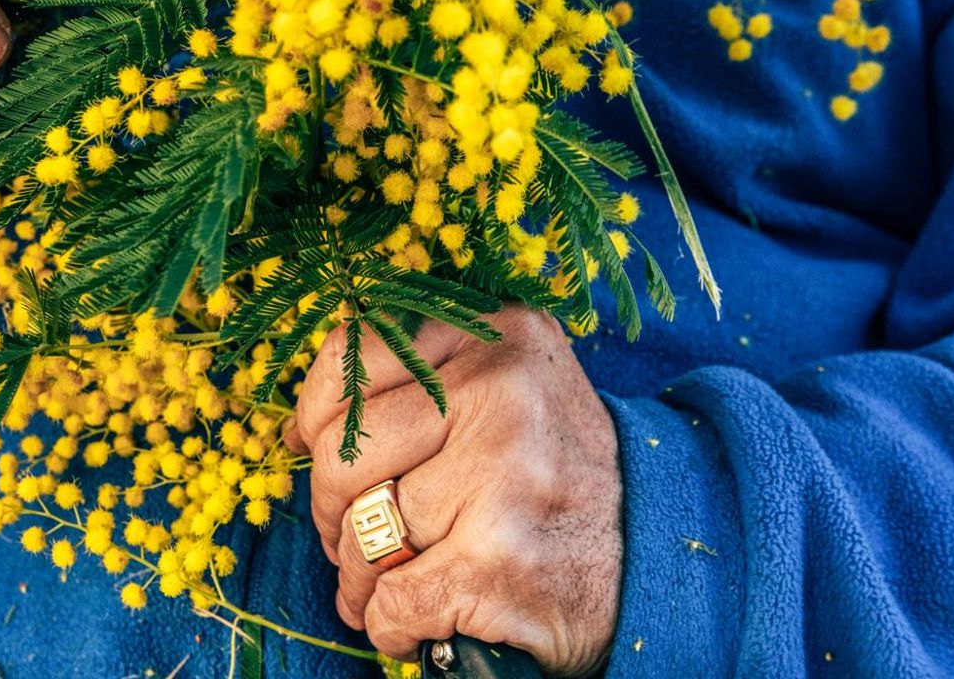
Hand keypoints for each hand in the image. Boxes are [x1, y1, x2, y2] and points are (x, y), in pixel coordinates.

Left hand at [289, 306, 623, 677]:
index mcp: (494, 331)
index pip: (349, 363)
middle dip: (331, 510)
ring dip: (358, 574)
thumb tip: (297, 427)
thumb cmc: (550, 464)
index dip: (316, 420)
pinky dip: (388, 622)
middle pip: (344, 453)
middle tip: (351, 534)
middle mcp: (502, 388)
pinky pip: (392, 597)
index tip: (321, 452)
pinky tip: (411, 620)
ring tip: (383, 580)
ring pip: (363, 530)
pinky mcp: (502, 557)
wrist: (656, 547)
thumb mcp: (501, 382)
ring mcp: (504, 472)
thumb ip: (411, 381)